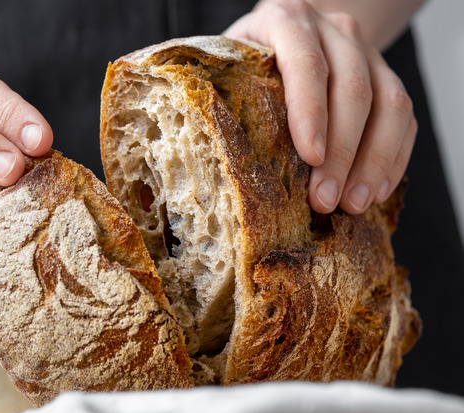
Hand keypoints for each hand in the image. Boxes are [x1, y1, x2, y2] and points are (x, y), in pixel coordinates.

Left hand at [224, 0, 416, 214]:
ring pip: (389, 104)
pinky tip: (374, 192)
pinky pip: (403, 118)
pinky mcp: (388, 77)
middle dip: (341, 152)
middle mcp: (333, 30)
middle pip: (352, 88)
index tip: (310, 157)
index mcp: (286, 20)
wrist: (287, 32)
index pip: (305, 62)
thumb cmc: (245, 59)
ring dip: (373, 161)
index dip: (311, 111)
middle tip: (324, 199)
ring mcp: (367, 52)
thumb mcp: (226, 63)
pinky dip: (392, 158)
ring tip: (354, 204)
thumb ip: (216, 92)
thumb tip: (196, 147)